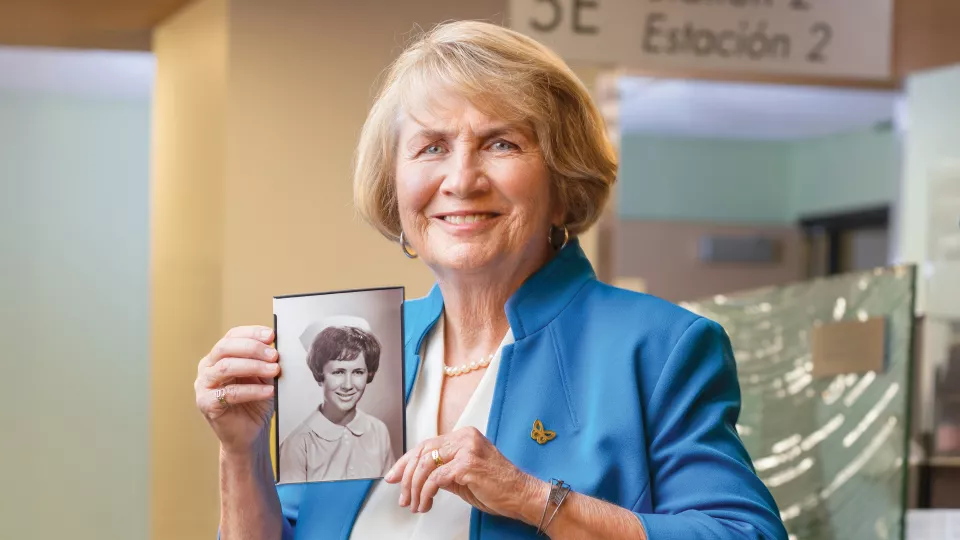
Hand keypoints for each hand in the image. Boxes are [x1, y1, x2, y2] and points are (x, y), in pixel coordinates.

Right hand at [194, 325, 279, 454]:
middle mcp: (207, 368)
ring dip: (253, 366)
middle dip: (252, 348)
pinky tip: (268, 390)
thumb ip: (265, 361)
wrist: (251, 435)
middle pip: (225, 348)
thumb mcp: (263, 377)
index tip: (271, 335)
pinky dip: (252, 390)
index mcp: (219, 357)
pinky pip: (229, 393)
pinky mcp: (206, 404)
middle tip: (274, 355)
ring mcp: (204, 386)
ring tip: (274, 370)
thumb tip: (276, 345)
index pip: (231, 336)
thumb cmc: (255, 404)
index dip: (251, 333)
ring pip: (225, 368)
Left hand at [384, 427, 546, 521]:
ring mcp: (466, 449)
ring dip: (415, 488)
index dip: (406, 461)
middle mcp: (464, 437)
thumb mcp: (464, 475)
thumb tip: (418, 477)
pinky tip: (425, 504)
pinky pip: (435, 479)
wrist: (522, 494)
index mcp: (464, 436)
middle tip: (400, 495)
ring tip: (414, 504)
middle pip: (423, 452)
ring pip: (426, 465)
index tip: (394, 476)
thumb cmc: (498, 487)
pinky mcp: (467, 465)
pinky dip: (425, 494)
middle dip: (406, 475)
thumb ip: (443, 470)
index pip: (427, 445)